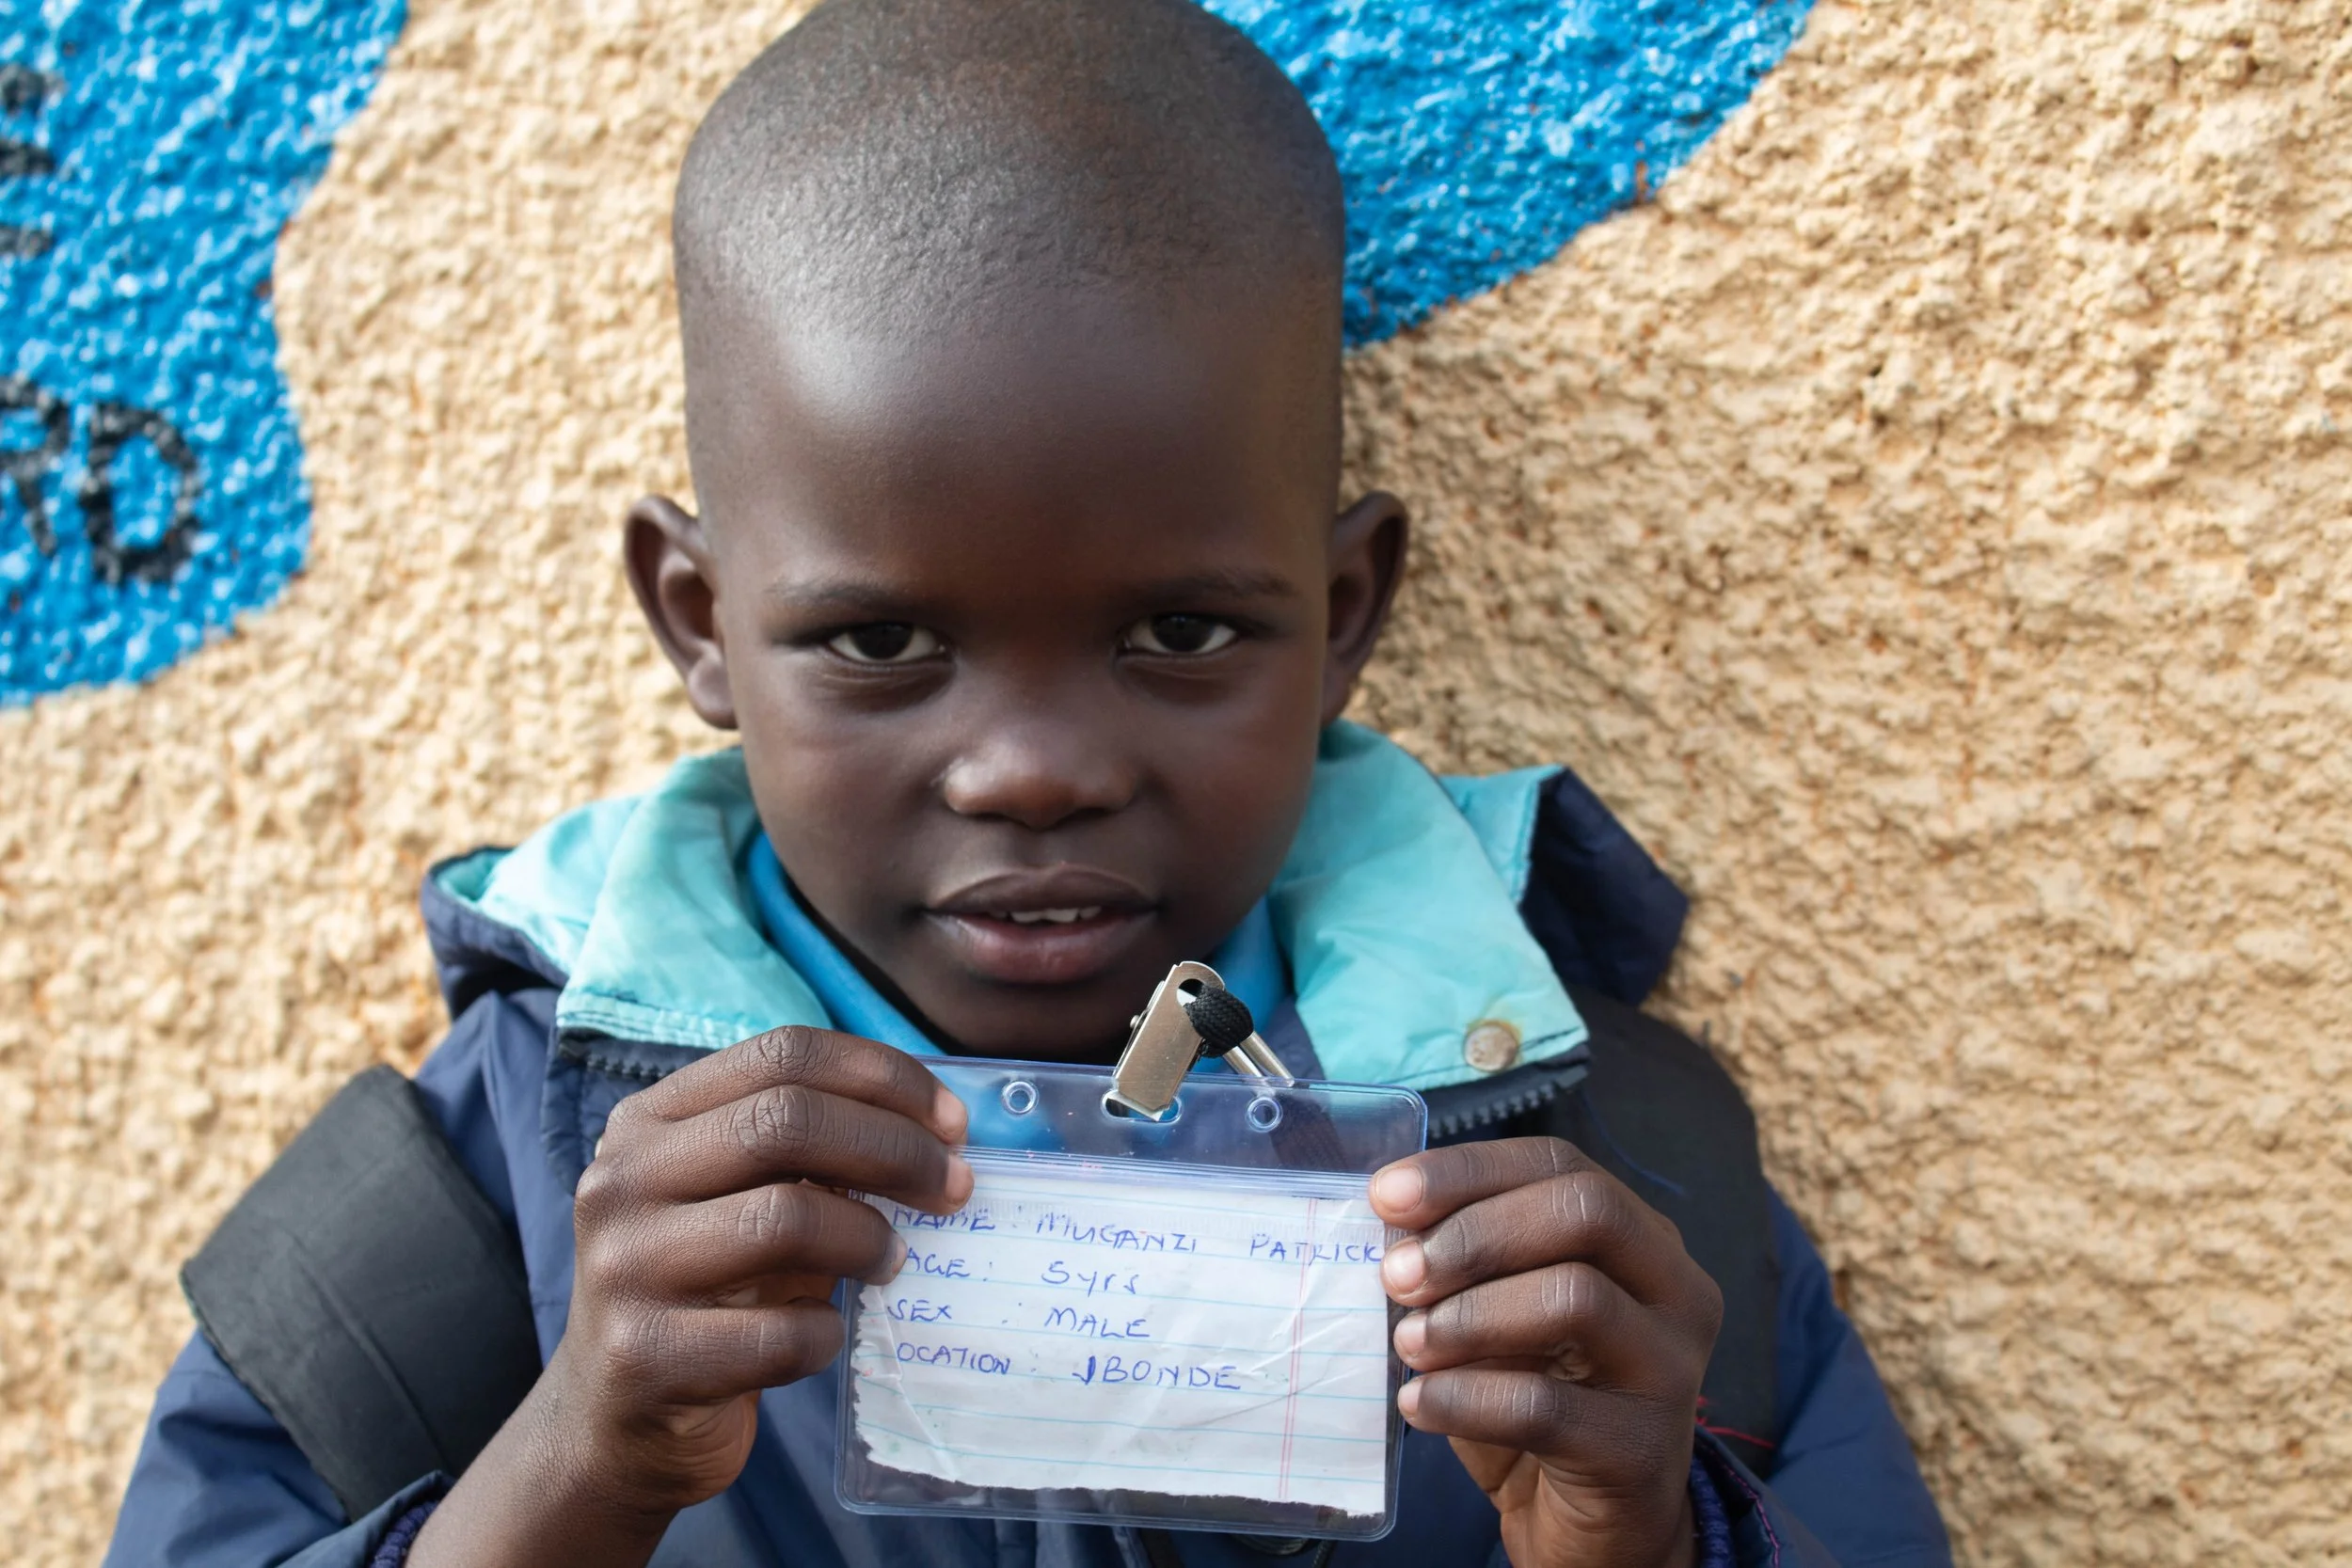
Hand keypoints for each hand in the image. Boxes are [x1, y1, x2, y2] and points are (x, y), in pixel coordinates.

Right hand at [409, 1026, 969, 1567]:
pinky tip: (823, 1336)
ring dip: (867, 1240)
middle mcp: (620, 1181)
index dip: (884, 1077)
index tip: (952, 1123)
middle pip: (787, 1123)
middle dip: (896, 1151)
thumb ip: (811, 1154)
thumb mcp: (745, 1201)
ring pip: (785, 1219)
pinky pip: (777, 1334)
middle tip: (954, 1189)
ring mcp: (620, 1269)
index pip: (782, 1054)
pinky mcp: (642, 1358)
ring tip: (893, 1261)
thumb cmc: (710, 1293)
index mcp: (648, 1122)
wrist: (618, 1422)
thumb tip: (938, 1131)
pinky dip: (825, 1334)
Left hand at [1369, 1138, 1722, 1567]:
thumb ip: (1464, 1267)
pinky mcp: (1642, 1450)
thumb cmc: (1539, 1399)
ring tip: (1409, 1343)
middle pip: (1585, 1212)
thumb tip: (1390, 1227)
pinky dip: (1464, 1399)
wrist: (1595, 1527)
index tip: (1386, 1195)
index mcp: (1642, 1240)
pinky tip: (1418, 1405)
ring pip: (1576, 1298)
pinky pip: (1545, 1408)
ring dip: (1471, 1316)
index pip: (1560, 1165)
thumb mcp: (1501, 1317)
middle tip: (1398, 1276)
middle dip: (1476, 1234)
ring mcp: (1670, 1370)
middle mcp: (1676, 1291)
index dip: (1469, 1170)